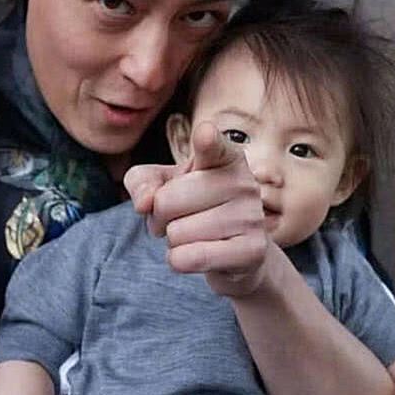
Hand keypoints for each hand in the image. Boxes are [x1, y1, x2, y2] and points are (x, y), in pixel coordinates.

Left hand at [124, 121, 268, 296]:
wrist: (234, 252)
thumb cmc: (192, 207)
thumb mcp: (161, 184)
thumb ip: (141, 181)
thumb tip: (144, 203)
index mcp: (224, 156)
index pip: (211, 145)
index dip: (206, 140)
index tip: (205, 134)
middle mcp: (242, 181)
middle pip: (166, 201)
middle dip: (160, 217)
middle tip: (179, 217)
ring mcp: (251, 216)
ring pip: (176, 233)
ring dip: (174, 241)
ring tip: (194, 235)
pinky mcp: (253, 250)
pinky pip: (189, 259)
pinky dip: (179, 261)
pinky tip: (196, 255)